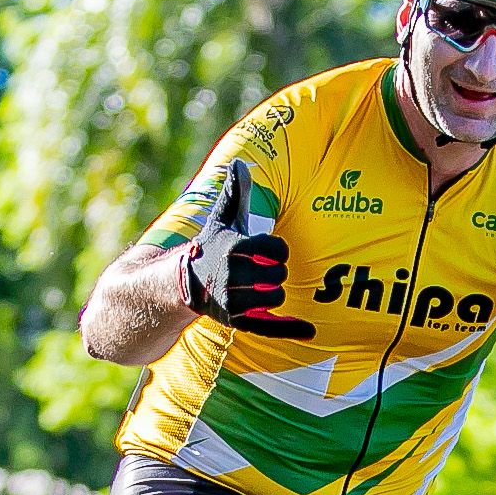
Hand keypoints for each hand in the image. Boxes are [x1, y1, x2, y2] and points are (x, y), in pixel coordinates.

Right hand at [181, 161, 311, 339]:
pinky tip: (310, 331)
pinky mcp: (237, 321)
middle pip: (279, 273)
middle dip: (276, 271)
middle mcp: (231, 275)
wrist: (185, 283)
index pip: (276, 248)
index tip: (269, 250)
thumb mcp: (222, 219)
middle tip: (262, 271)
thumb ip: (234, 192)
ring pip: (276, 297)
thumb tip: (240, 163)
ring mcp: (233, 301)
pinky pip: (270, 326)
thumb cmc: (212, 246)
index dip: (278, 249)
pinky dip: (290, 328)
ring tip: (259, 288)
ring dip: (274, 292)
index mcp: (233, 247)